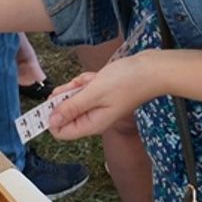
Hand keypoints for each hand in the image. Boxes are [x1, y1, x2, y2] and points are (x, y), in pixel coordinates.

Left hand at [46, 51, 164, 139]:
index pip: (61, 131)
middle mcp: (92, 118)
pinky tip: (97, 76)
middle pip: (64, 112)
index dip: (52, 117)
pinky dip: (86, 80)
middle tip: (82, 87)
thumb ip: (71, 107)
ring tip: (94, 80)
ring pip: (72, 97)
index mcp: (91, 124)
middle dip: (67, 95)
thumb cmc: (127, 82)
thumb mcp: (94, 93)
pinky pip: (82, 88)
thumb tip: (51, 122)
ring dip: (78, 85)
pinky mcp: (99, 94)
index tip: (55, 100)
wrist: (151, 69)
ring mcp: (96, 105)